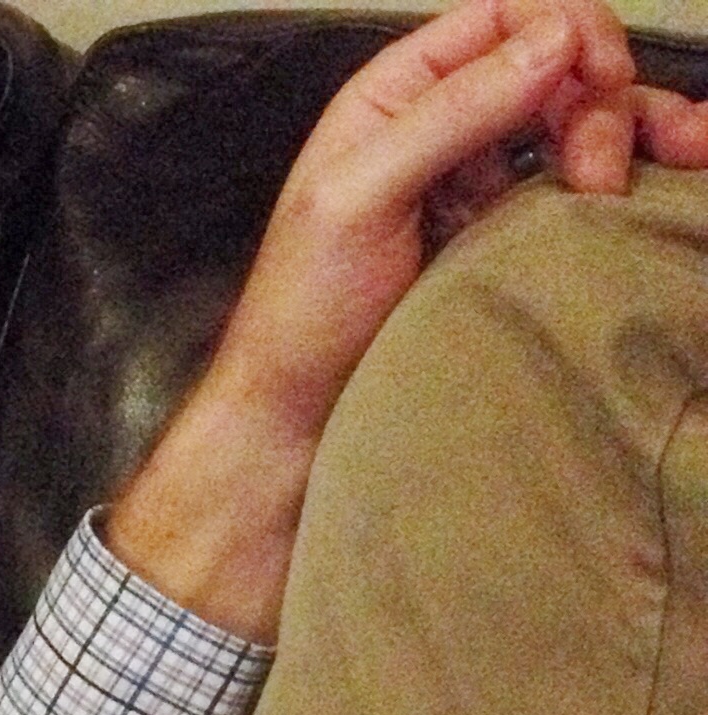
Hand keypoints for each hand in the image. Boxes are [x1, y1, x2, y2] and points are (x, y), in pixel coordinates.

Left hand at [107, 0, 707, 640]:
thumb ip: (448, 112)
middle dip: (601, 102)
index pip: (505, 19)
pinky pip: (583, 184)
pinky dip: (634, 175)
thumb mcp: (356, 197)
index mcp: (398, 96)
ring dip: (637, 132)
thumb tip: (553, 41)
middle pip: (560, 68)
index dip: (566, 33)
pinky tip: (673, 180)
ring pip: (585, 121)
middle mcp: (446, 126)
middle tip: (597, 177)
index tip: (599, 84)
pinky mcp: (508, 235)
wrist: (301, 416)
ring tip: (676, 166)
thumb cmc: (304, 312)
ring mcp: (482, 180)